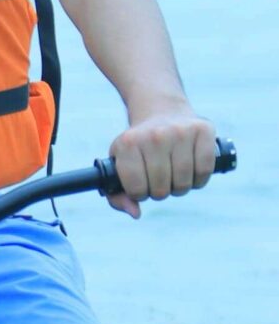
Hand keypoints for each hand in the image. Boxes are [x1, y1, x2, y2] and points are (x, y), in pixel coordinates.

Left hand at [108, 103, 216, 217]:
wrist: (161, 110)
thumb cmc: (138, 146)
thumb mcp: (119, 165)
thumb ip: (117, 195)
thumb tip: (136, 213)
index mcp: (128, 144)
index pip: (136, 190)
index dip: (139, 193)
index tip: (140, 183)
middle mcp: (154, 135)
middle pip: (161, 189)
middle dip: (159, 192)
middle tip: (159, 180)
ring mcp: (180, 131)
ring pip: (184, 183)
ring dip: (180, 188)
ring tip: (174, 176)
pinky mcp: (203, 130)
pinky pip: (205, 171)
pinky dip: (199, 180)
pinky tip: (192, 173)